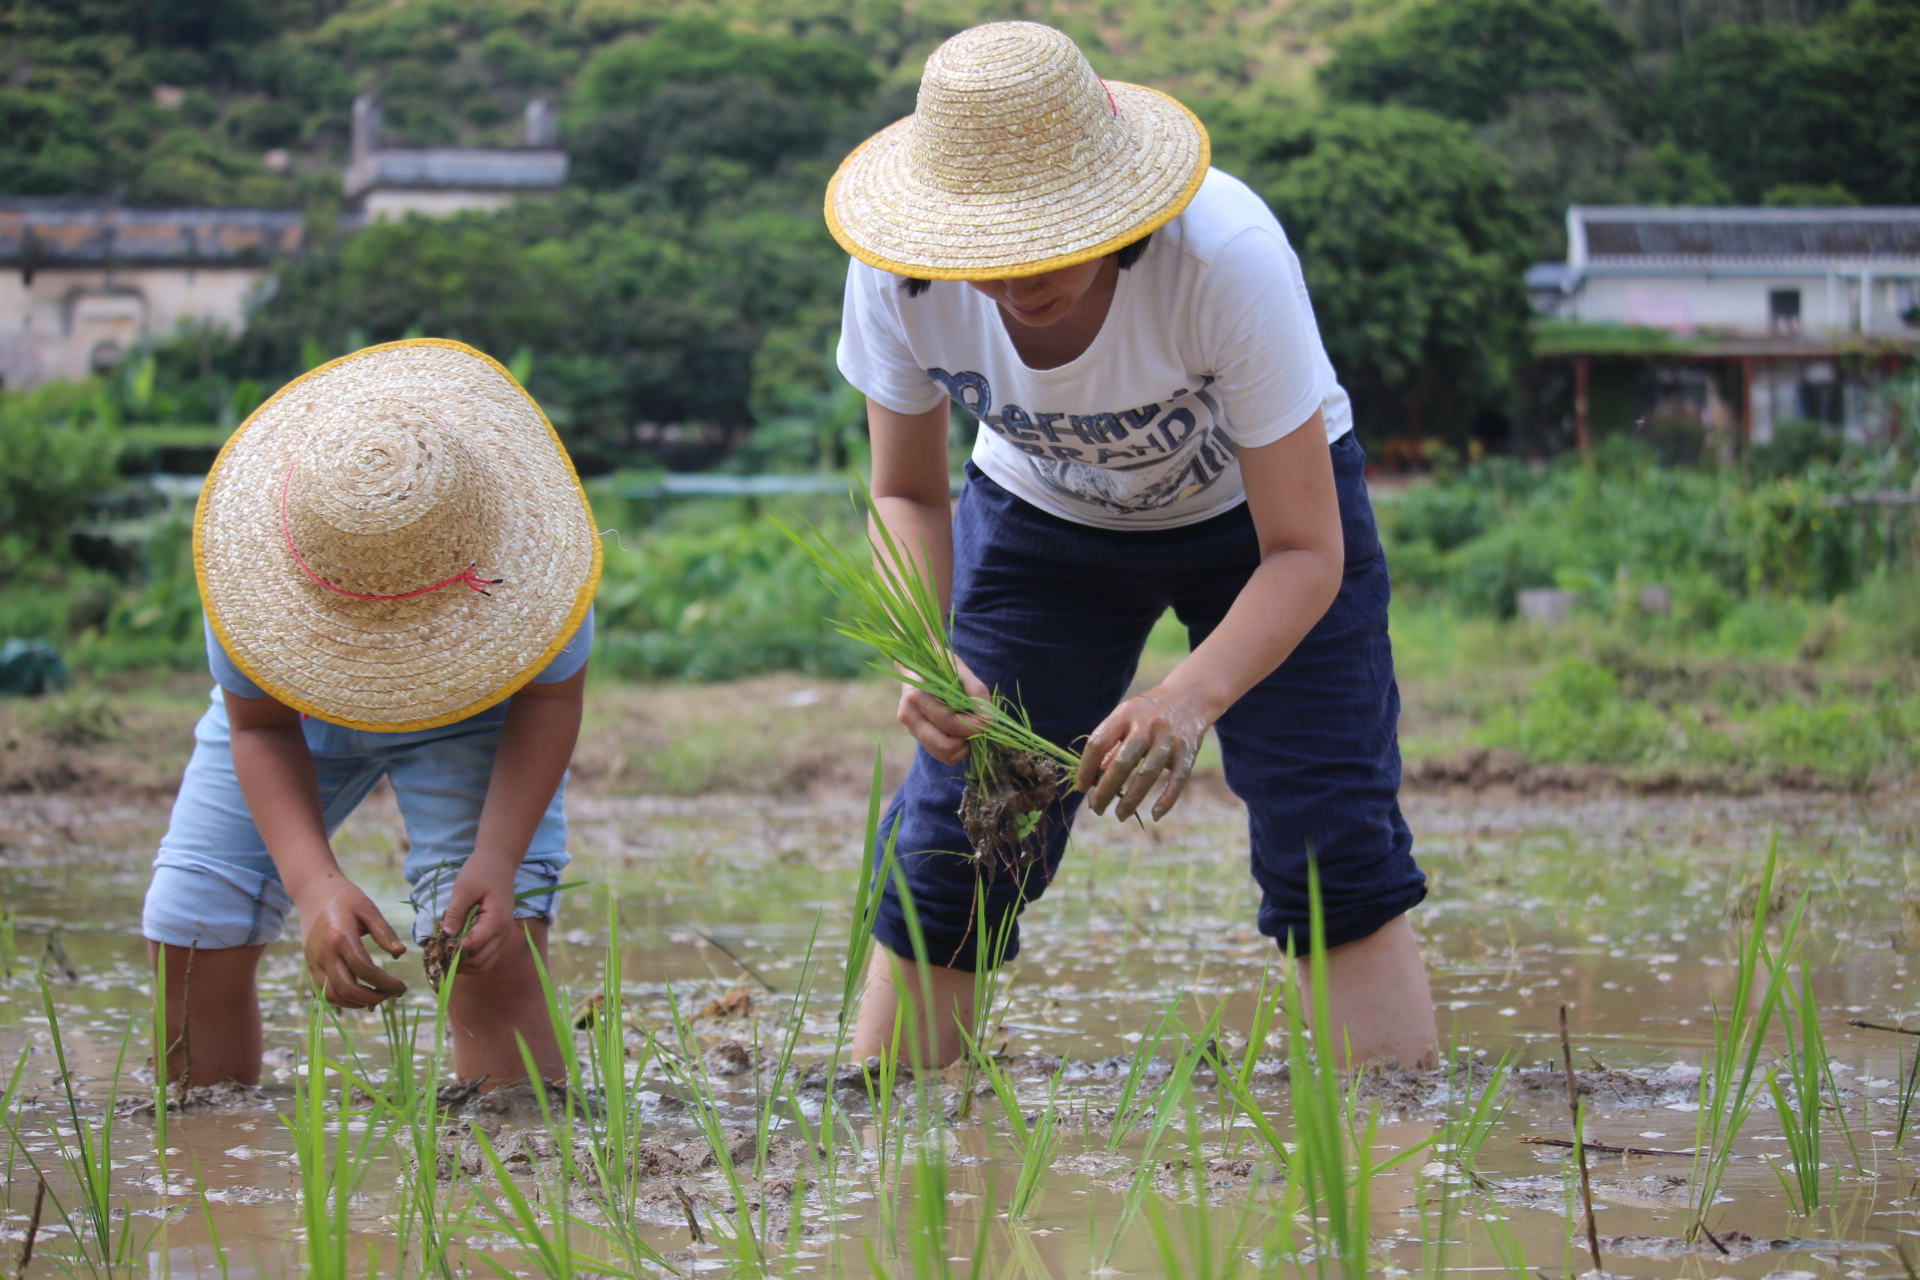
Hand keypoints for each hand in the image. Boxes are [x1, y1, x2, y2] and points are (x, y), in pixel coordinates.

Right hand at [298, 877, 407, 1007]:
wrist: (314, 891)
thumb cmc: (346, 898)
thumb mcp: (369, 909)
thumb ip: (384, 932)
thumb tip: (400, 954)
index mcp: (341, 937)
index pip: (364, 970)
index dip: (385, 983)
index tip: (402, 988)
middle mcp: (323, 953)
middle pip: (347, 988)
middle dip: (373, 997)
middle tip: (392, 995)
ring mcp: (313, 961)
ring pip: (332, 995)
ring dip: (356, 1003)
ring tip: (377, 998)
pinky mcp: (308, 965)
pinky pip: (321, 991)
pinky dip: (340, 1000)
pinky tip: (358, 997)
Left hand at [440, 862, 518, 972]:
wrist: (499, 862)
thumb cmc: (481, 871)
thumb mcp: (463, 888)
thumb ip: (455, 913)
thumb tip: (445, 936)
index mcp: (496, 920)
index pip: (474, 945)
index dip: (455, 950)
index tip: (438, 945)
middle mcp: (503, 932)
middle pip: (481, 961)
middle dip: (459, 962)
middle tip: (439, 953)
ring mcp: (502, 935)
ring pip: (484, 964)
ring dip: (465, 964)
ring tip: (446, 954)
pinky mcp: (497, 935)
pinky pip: (485, 956)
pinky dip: (471, 959)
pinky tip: (455, 950)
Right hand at [897, 653, 990, 765]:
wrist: (917, 666)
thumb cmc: (940, 666)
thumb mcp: (960, 670)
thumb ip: (976, 691)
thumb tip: (988, 717)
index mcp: (916, 696)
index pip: (948, 722)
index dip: (973, 725)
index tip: (989, 720)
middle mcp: (909, 716)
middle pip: (944, 745)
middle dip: (968, 739)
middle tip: (980, 726)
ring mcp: (911, 729)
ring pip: (943, 754)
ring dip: (963, 747)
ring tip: (971, 729)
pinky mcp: (917, 737)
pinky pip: (941, 754)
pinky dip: (957, 749)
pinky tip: (962, 733)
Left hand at [1076, 687, 1212, 822]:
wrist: (1190, 696)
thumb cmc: (1149, 712)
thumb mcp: (1126, 717)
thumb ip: (1111, 744)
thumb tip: (1095, 775)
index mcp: (1125, 714)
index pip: (1098, 743)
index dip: (1085, 768)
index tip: (1081, 787)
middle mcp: (1146, 725)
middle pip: (1122, 763)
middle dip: (1105, 790)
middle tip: (1096, 808)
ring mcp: (1169, 738)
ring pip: (1147, 775)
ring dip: (1131, 799)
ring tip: (1120, 815)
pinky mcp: (1188, 750)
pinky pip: (1177, 779)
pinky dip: (1167, 799)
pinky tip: (1155, 815)